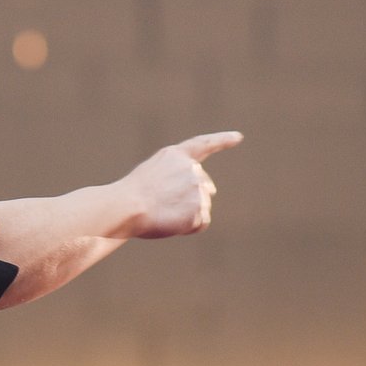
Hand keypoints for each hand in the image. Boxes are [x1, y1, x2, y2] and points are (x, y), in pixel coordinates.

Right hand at [121, 131, 242, 238]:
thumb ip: (175, 177)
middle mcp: (192, 168)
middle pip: (204, 187)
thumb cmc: (130, 196)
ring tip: (162, 213)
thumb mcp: (151, 174)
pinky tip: (171, 223)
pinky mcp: (200, 209)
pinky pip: (200, 223)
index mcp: (176, 155)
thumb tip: (205, 195)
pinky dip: (188, 227)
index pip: (204, 144)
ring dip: (186, 214)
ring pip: (201, 207)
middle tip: (165, 206)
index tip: (238, 137)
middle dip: (192, 198)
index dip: (222, 140)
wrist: (128, 207)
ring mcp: (198, 189)